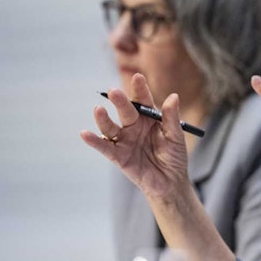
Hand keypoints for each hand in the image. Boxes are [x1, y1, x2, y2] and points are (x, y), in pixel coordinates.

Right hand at [80, 73, 189, 200]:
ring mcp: (125, 140)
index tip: (138, 77)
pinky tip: (85, 134)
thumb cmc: (174, 157)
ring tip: (98, 110)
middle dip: (119, 101)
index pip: (143, 101)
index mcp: (149, 119)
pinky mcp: (118, 156)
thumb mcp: (176, 136)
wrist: (170, 182)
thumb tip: (173, 96)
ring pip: (111, 127)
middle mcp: (134, 126)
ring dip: (103, 119)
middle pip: (125, 111)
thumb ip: (172, 118)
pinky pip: (105, 147)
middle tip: (114, 92)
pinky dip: (94, 141)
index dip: (140, 89)